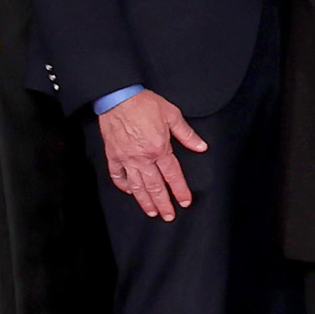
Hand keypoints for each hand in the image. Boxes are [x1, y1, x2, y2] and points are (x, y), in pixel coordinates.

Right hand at [101, 91, 207, 222]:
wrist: (118, 97)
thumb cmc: (144, 103)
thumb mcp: (172, 115)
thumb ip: (187, 134)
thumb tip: (201, 146)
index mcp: (159, 148)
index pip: (173, 176)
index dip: (180, 191)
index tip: (185, 202)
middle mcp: (143, 158)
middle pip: (155, 187)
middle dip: (163, 204)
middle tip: (168, 216)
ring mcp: (126, 158)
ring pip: (137, 186)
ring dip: (145, 201)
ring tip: (151, 212)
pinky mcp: (113, 155)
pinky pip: (118, 175)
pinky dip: (124, 186)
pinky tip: (130, 192)